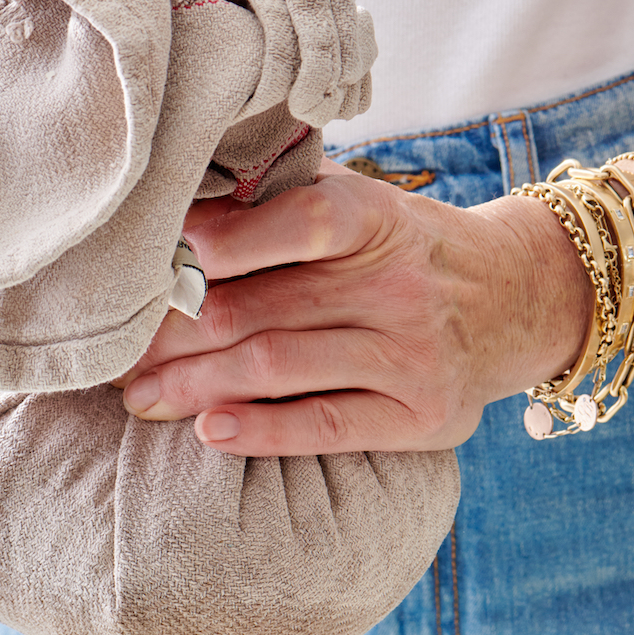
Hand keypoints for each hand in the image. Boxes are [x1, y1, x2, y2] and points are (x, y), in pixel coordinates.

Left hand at [118, 160, 591, 454]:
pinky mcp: (419, 416)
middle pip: (261, 307)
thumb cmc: (406, 251)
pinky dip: (260, 430)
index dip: (214, 244)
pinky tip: (206, 431)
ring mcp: (410, 354)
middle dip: (176, 334)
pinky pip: (323, 426)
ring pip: (280, 367)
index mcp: (375, 219)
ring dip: (196, 386)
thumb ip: (286, 203)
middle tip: (114, 353)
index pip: (290, 223)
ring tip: (139, 399)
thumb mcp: (364, 207)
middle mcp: (396, 285)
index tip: (147, 265)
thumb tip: (180, 203)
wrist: (519, 298)